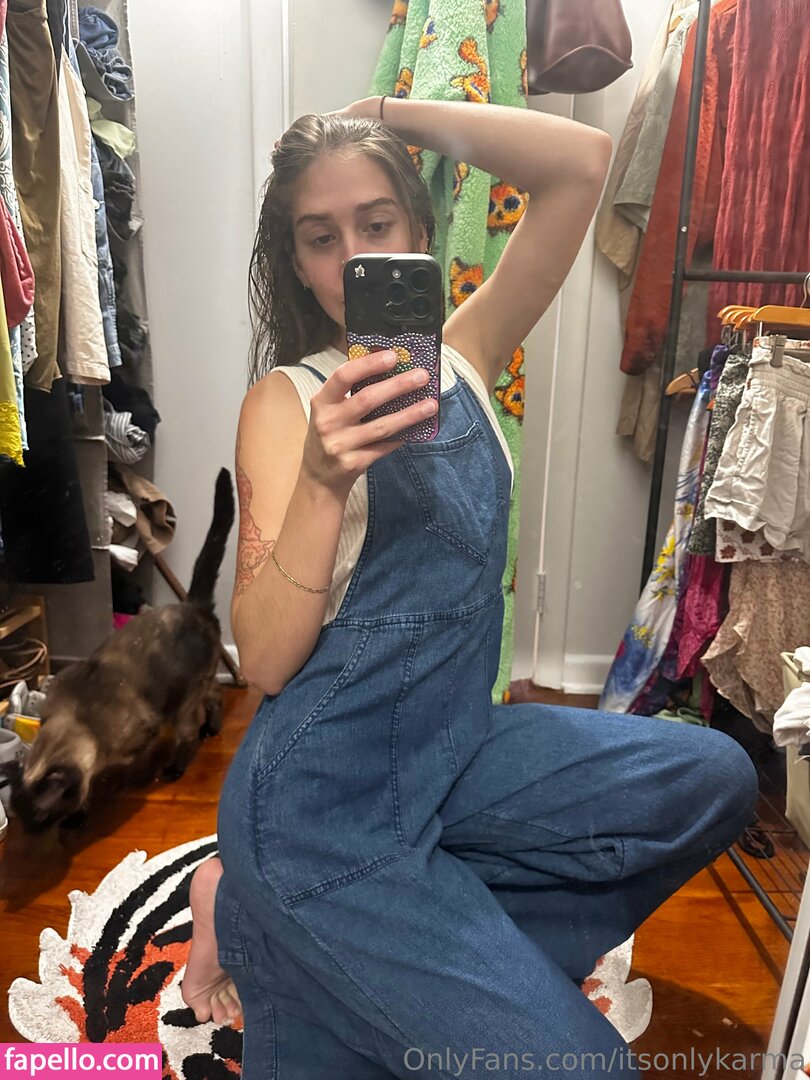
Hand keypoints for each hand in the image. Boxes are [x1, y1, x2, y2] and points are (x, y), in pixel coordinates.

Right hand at [301, 349, 437, 493]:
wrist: (319, 478)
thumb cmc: (330, 435)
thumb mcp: (330, 411)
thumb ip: (350, 392)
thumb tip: (390, 369)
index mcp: (322, 402)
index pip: (343, 376)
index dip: (368, 364)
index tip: (393, 356)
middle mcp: (328, 423)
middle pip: (367, 399)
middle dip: (398, 385)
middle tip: (422, 376)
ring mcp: (340, 445)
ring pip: (382, 426)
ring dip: (409, 414)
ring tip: (431, 404)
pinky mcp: (354, 464)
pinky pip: (385, 447)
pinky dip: (402, 437)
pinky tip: (418, 429)